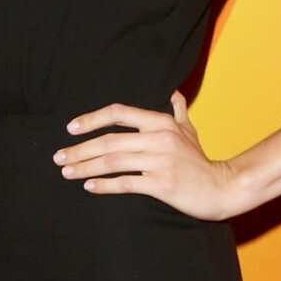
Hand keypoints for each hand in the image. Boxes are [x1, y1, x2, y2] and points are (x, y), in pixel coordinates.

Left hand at [52, 91, 239, 220]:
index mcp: (161, 122)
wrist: (221, 187)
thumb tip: (174, 93)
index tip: (72, 128)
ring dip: (86, 166)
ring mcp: (161, 162)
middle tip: (59, 157)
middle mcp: (159, 139)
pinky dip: (105, 185)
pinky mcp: (162, 185)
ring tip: (67, 172)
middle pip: (110, 141)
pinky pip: (126, 183)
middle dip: (80, 149)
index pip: (119, 113)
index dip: (92, 119)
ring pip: (114, 162)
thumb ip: (178, 112)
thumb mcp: (190, 131)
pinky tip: (89, 186)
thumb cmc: (200, 161)